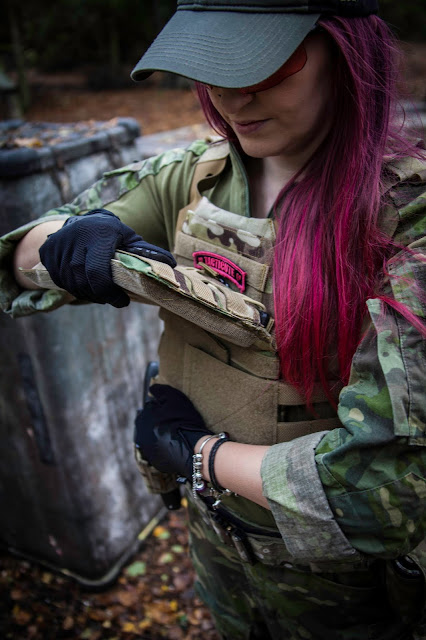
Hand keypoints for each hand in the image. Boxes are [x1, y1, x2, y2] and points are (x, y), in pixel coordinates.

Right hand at [39, 209, 175, 307]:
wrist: (81, 221)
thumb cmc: (111, 234)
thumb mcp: (130, 239)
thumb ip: (148, 252)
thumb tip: (171, 264)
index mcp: (100, 235)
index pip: (99, 273)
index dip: (110, 294)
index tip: (123, 302)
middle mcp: (76, 239)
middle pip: (85, 282)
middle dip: (101, 296)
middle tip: (114, 299)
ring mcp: (59, 246)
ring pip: (72, 284)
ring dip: (88, 294)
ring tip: (101, 292)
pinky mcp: (48, 252)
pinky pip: (60, 280)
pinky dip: (74, 287)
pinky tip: (85, 285)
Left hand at [134, 384, 212, 479]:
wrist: (191, 448)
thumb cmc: (183, 420)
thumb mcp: (172, 397)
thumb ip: (159, 390)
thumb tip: (151, 389)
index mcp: (142, 418)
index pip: (151, 409)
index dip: (164, 409)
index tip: (174, 412)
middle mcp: (140, 435)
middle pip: (151, 424)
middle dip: (160, 423)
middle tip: (176, 423)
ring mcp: (147, 450)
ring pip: (154, 438)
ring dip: (162, 435)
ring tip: (178, 434)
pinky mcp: (155, 462)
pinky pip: (160, 451)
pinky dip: (166, 447)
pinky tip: (177, 444)